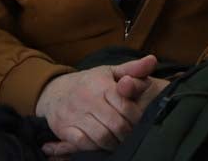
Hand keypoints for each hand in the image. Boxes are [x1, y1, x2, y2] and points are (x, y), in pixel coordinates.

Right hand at [37, 55, 165, 156]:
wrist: (54, 91)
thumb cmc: (90, 82)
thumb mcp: (111, 71)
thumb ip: (134, 69)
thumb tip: (152, 60)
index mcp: (102, 85)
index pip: (126, 105)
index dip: (137, 117)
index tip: (140, 121)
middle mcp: (88, 99)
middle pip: (116, 124)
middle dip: (127, 133)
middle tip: (132, 135)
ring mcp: (74, 115)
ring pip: (101, 136)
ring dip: (114, 142)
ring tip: (119, 141)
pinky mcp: (64, 129)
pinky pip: (83, 143)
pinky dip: (95, 147)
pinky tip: (102, 144)